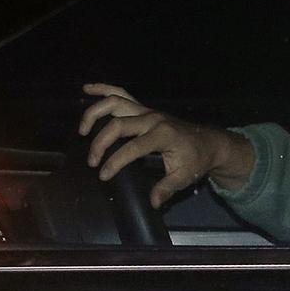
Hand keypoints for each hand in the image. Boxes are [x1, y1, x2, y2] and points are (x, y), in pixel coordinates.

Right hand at [79, 83, 253, 207]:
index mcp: (163, 135)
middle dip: (100, 142)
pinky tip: (87, 88)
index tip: (103, 175)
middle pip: (118, 124)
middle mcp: (152, 118)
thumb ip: (167, 188)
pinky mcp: (143, 108)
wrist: (208, 142)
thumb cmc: (196, 159)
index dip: (115, 162)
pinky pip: (121, 93)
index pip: (133, 147)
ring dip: (95, 112)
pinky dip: (103, 89)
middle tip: (92, 161)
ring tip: (82, 129)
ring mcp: (147, 110)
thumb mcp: (185, 176)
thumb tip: (152, 202)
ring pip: (116, 102)